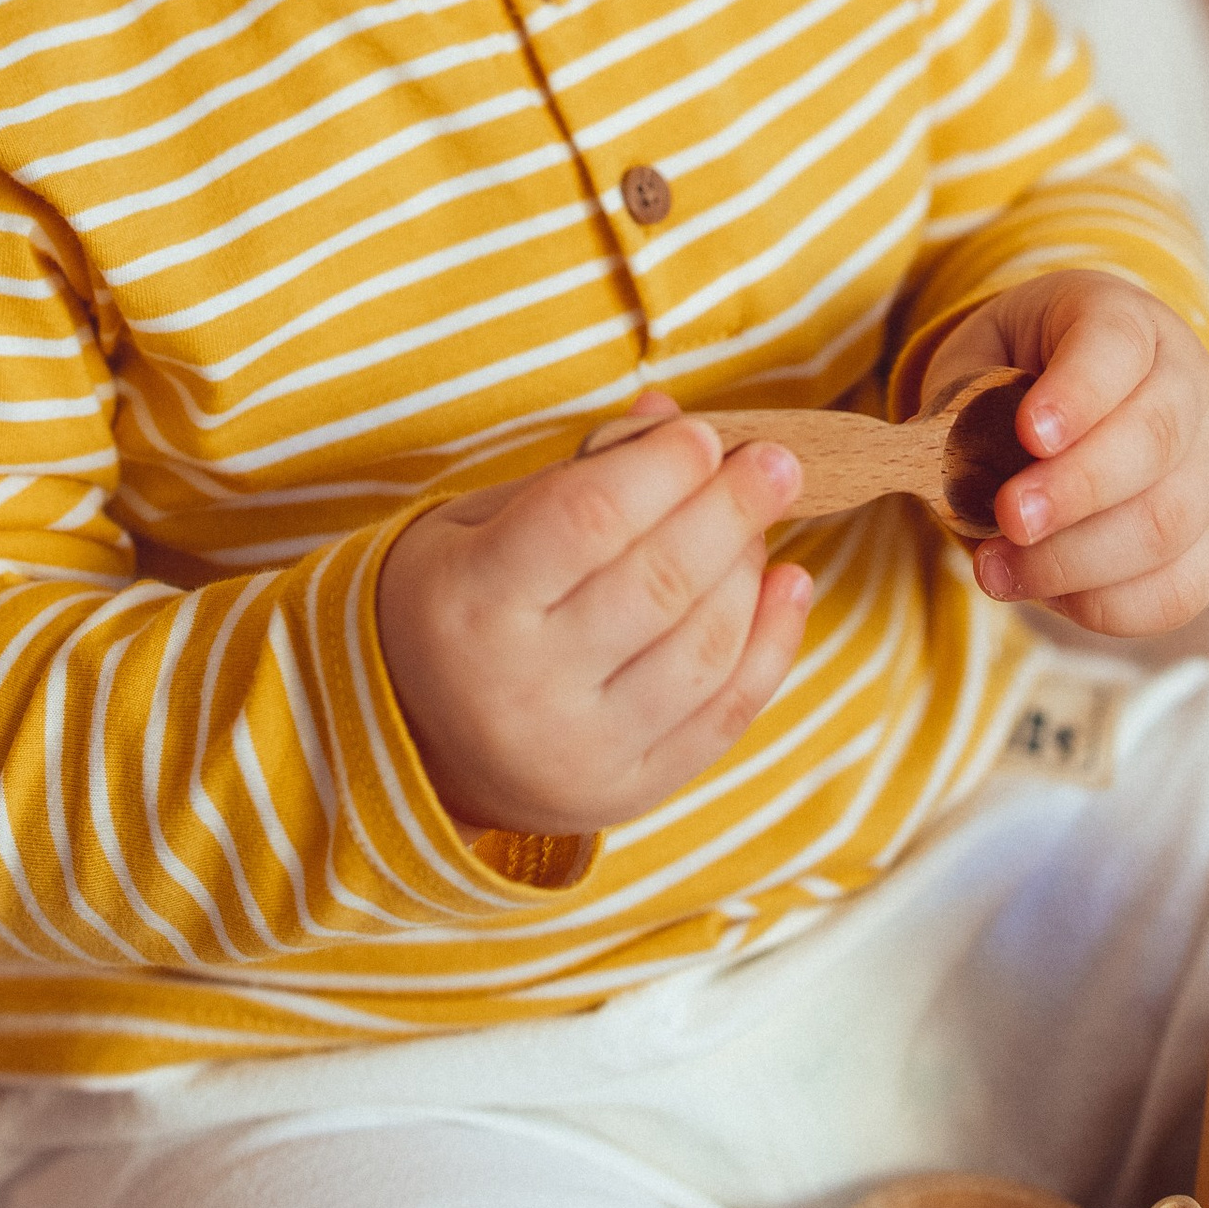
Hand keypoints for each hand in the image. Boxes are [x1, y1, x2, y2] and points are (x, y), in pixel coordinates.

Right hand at [376, 392, 813, 838]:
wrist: (420, 746)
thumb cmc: (455, 604)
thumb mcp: (479, 525)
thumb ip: (575, 477)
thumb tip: (669, 415)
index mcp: (474, 602)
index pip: (586, 522)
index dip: (659, 469)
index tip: (703, 434)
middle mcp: (525, 687)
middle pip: (657, 584)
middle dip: (730, 511)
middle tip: (775, 462)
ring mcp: (582, 751)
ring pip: (702, 651)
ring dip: (749, 573)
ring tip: (763, 521)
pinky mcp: (631, 792)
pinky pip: (724, 716)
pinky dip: (772, 646)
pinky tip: (788, 585)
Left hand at [919, 271, 1208, 636]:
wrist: (1103, 400)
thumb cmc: (1032, 375)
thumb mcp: (987, 352)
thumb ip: (966, 397)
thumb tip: (952, 469)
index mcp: (1130, 324)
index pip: (1116, 346)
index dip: (1078, 393)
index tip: (1029, 431)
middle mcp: (1191, 389)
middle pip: (1154, 441)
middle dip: (1076, 489)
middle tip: (1010, 517)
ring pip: (1167, 525)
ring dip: (1077, 560)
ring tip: (998, 567)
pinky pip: (1176, 591)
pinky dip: (1104, 603)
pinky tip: (1043, 591)